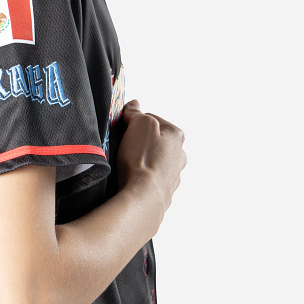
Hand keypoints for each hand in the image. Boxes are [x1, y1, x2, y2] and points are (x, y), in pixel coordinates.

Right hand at [116, 99, 186, 221]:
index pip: (151, 118)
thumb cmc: (142, 159)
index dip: (135, 121)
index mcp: (176, 135)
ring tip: (126, 163)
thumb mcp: (138, 124)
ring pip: (153, 159)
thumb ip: (136, 112)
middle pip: (153, 139)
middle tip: (124, 145)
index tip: (125, 128)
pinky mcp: (164, 191)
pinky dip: (142, 175)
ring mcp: (173, 174)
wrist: (142, 198)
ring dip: (141, 158)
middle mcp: (179, 154)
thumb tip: (134, 105)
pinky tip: (132, 177)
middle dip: (139, 140)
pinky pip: (150, 177)